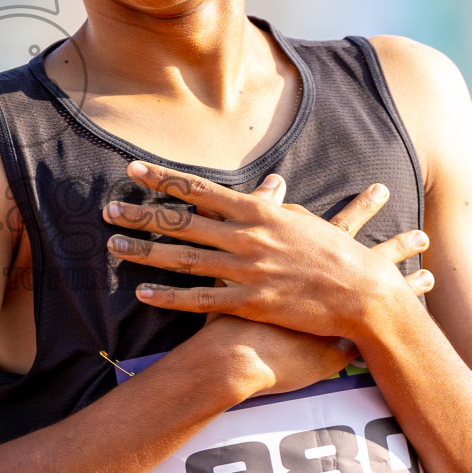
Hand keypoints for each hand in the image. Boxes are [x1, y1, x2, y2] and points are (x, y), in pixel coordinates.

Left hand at [103, 160, 431, 340]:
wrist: (363, 294)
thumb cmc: (336, 254)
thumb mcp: (304, 221)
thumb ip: (276, 206)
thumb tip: (261, 191)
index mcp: (260, 212)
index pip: (201, 190)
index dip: (164, 179)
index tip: (134, 169)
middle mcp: (247, 237)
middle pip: (183, 222)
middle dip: (142, 214)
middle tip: (107, 208)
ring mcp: (246, 271)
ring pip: (184, 259)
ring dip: (146, 251)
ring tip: (113, 245)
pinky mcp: (249, 303)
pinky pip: (201, 300)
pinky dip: (170, 297)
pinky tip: (143, 293)